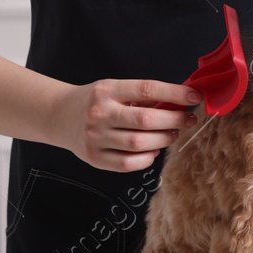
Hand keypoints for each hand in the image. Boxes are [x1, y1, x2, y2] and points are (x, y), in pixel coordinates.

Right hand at [49, 79, 200, 172]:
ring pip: (139, 144)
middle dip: (174, 120)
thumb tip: (178, 102)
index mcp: (107, 90)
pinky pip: (128, 163)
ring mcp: (96, 138)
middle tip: (187, 119)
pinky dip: (147, 158)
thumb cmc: (94, 101)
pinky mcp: (95, 158)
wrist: (59, 116)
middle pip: (146, 120)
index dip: (174, 94)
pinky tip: (153, 150)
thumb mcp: (113, 88)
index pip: (147, 90)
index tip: (193, 97)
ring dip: (163, 140)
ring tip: (172, 134)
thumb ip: (141, 96)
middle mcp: (100, 113)